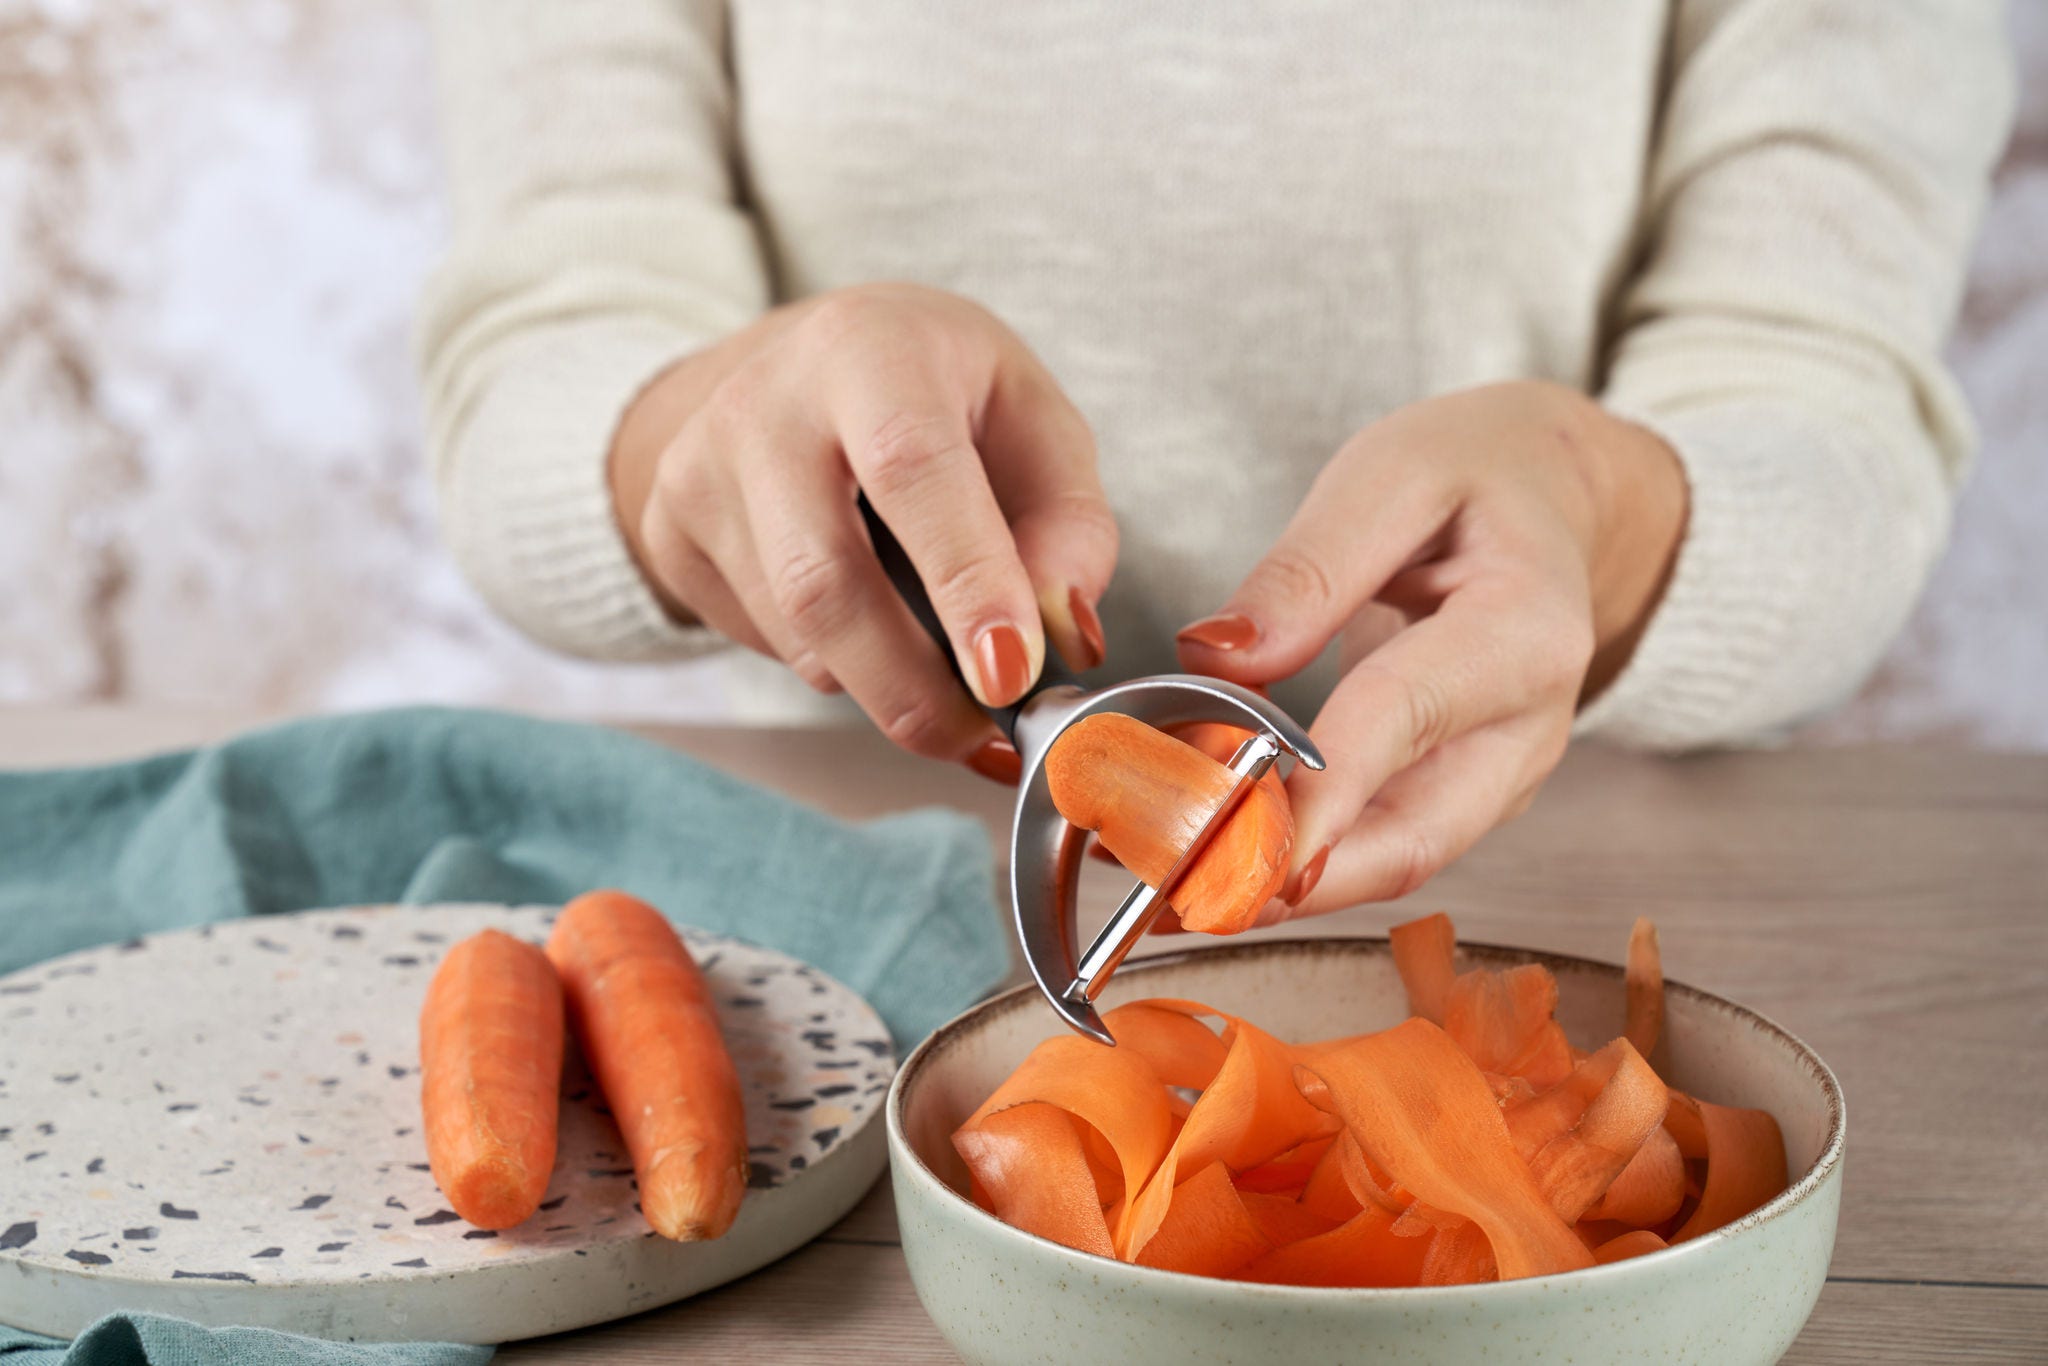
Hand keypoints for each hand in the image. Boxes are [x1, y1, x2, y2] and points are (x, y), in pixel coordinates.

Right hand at [610, 284, 1115, 774]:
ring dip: (883, 682)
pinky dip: (835, 663)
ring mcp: (698, 472)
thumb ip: (1069, 526)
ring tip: (941, 669)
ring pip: (796, 634)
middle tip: (982, 735)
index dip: (965, 580)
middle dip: (911, 687)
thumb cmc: (939, 397)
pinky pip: (763, 643)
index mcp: (871, 349)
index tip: (1011, 675)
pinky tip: (866, 621)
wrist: (797, 367)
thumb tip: (1064, 634)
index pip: (912, 470)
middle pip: (824, 581)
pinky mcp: (670, 535)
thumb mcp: (1032, 423)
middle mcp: (764, 403)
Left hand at [1176, 380, 1686, 918]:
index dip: (1316, 789)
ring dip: (1278, 890)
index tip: (1229, 836)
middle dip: (1289, 881)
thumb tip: (1215, 655)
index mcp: (1526, 632)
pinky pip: (1376, 846)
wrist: (1553, 502)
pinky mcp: (1461, 795)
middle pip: (1411, 839)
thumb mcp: (1389, 478)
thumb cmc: (1473, 477)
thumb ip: (1305, 570)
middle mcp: (1527, 728)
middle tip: (1174, 898)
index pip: (1404, 719)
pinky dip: (1294, 865)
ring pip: (1389, 862)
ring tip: (1164, 892)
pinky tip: (1206, 859)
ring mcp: (1499, 776)